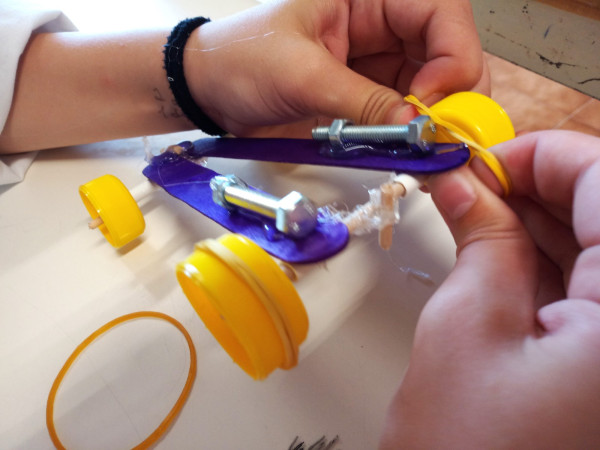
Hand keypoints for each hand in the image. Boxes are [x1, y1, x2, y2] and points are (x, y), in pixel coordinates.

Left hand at [184, 0, 488, 137]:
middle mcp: (380, 23)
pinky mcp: (367, 94)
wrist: (210, 91)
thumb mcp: (301, 74)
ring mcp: (376, 61)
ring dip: (434, 118)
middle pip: (446, 51)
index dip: (452, 54)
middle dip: (452, 92)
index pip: (439, 11)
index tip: (432, 99)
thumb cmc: (241, 59)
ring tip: (424, 148)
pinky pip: (403, 112)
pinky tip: (407, 150)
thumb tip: (414, 126)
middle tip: (440, 132)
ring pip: (431, 86)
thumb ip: (360, 100)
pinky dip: (411, 133)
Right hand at [380, 131, 599, 447]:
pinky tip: (504, 259)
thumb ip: (479, 241)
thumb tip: (465, 185)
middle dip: (536, 190)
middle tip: (470, 190)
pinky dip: (550, 267)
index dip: (540, 155)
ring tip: (476, 222)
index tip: (482, 161)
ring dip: (541, 227)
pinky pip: (592, 293)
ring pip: (598, 251)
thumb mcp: (467, 330)